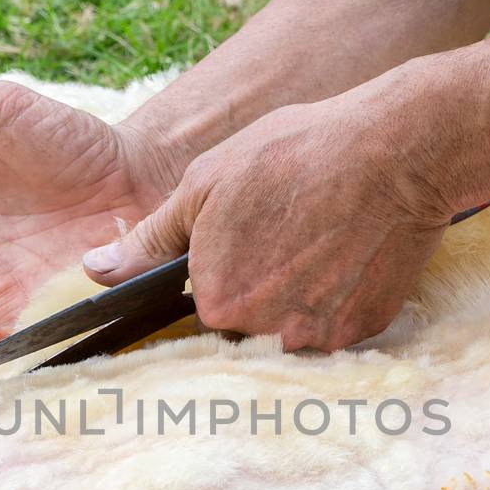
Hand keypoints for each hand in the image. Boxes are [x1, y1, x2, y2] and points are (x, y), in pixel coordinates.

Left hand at [81, 95, 454, 351]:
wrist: (394, 151)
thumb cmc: (294, 155)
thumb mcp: (205, 184)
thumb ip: (151, 238)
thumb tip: (95, 271)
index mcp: (215, 301)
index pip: (205, 307)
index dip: (224, 270)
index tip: (250, 242)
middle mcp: (262, 333)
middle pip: (248, 325)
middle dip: (261, 288)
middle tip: (289, 236)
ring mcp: (315, 338)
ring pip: (291, 329)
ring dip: (300, 297)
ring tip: (320, 242)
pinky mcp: (360, 333)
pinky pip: (335, 328)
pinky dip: (338, 299)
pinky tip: (347, 256)